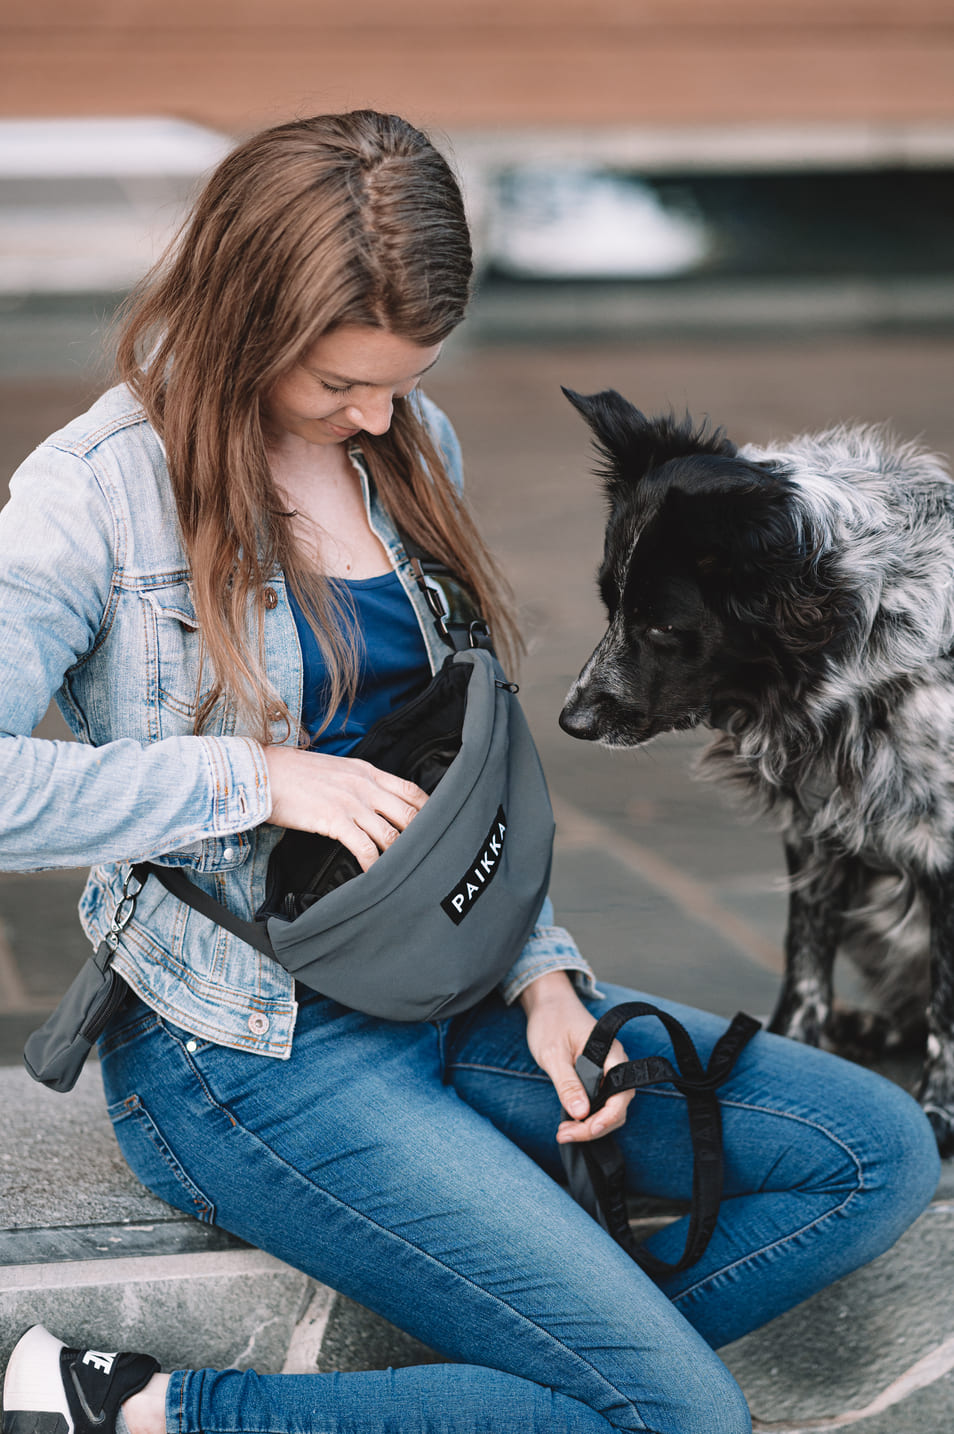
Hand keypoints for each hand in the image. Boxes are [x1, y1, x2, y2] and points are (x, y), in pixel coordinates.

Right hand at [263, 745, 427, 870]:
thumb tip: (374, 802)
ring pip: (391, 834)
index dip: (429, 811)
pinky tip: (376, 876)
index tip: (437, 827)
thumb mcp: (337, 769)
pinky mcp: (334, 820)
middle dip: (423, 836)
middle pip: (409, 813)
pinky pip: (365, 848)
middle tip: (430, 856)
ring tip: (407, 872)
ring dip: (401, 855)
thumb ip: (360, 783)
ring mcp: (351, 803)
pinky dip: (374, 865)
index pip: (411, 790)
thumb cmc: (294, 772)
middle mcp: (365, 786)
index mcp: (367, 771)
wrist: (262, 772)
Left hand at [520, 971, 633, 1143]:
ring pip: (609, 1106)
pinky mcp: (597, 1075)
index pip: (621, 1093)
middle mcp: (615, 1062)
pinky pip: (600, 1101)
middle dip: (595, 1126)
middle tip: (565, 1134)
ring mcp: (607, 1070)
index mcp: (611, 1052)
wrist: (548, 1003)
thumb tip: (581, 1113)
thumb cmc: (551, 1021)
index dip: (607, 1117)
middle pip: (617, 1105)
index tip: (585, 1129)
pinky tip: (570, 1121)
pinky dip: (587, 1115)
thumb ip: (567, 1083)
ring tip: (564, 1131)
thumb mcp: (553, 1053)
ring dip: (590, 1124)